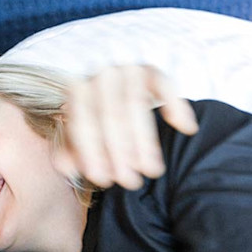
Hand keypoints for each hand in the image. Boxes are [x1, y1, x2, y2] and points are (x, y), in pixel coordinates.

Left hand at [56, 65, 198, 189]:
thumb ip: (71, 150)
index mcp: (76, 90)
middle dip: (120, 153)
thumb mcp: (80, 132)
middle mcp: (100, 76)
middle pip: (111, 116)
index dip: (92, 154)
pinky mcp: (150, 69)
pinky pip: (165, 84)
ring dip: (145, 141)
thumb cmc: (94, 117)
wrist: (112, 85)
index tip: (103, 180)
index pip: (83, 124)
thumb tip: (66, 167)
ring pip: (136, 104)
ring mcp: (126, 69)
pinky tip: (185, 128)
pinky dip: (176, 105)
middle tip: (131, 182)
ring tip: (152, 171)